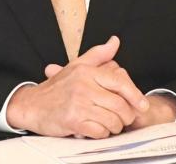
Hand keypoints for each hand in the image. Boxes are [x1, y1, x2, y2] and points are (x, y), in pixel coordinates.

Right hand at [6, 36, 149, 137]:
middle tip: (124, 118)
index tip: (143, 105)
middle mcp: (83, 86)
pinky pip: (99, 131)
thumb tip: (115, 41)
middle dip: (126, 116)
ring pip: (112, 120)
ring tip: (109, 124)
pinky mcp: (73, 121)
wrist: (32, 105)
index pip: (119, 82)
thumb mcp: (77, 66)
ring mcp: (78, 104)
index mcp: (87, 72)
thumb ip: (99, 54)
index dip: (135, 95)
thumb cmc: (56, 88)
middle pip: (120, 105)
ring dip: (115, 126)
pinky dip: (102, 133)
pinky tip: (96, 129)